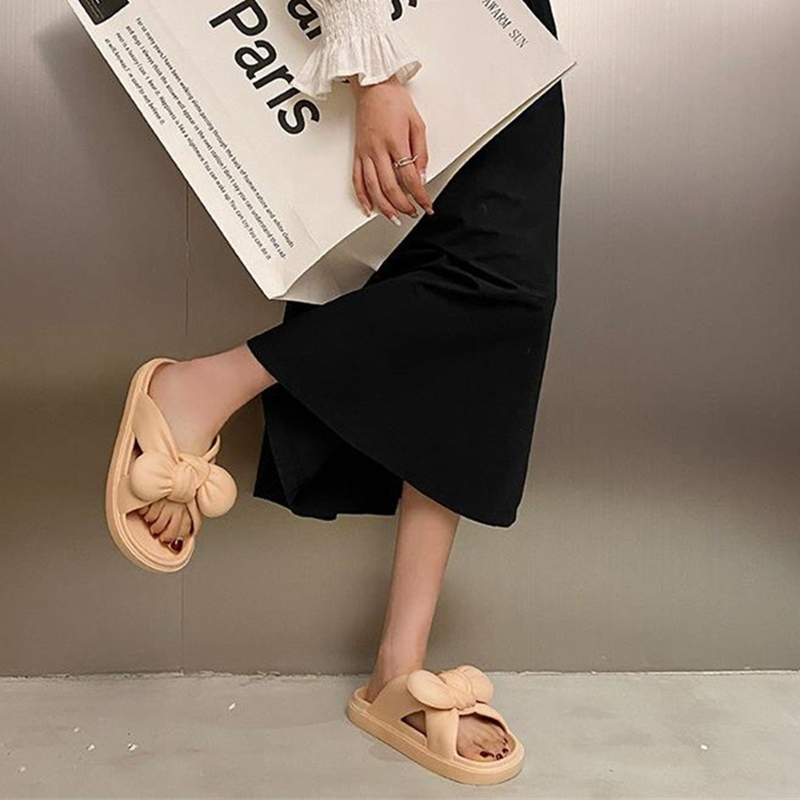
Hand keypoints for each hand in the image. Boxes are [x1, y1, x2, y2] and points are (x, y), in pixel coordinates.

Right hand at [349, 75, 433, 224]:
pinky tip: (369, 208)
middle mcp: (378, 150)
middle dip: (403, 205)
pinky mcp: (357, 153)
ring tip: (394, 217)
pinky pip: (357, 180)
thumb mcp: (418, 124)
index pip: (409, 177)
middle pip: (390, 187)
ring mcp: (365, 153)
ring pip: (373, 188)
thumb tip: (421, 176)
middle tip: (412, 212)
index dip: (420, 196)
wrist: (373, 86)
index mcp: (395, 142)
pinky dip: (362, 197)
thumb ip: (421, 152)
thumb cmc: (394, 101)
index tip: (426, 205)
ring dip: (384, 207)